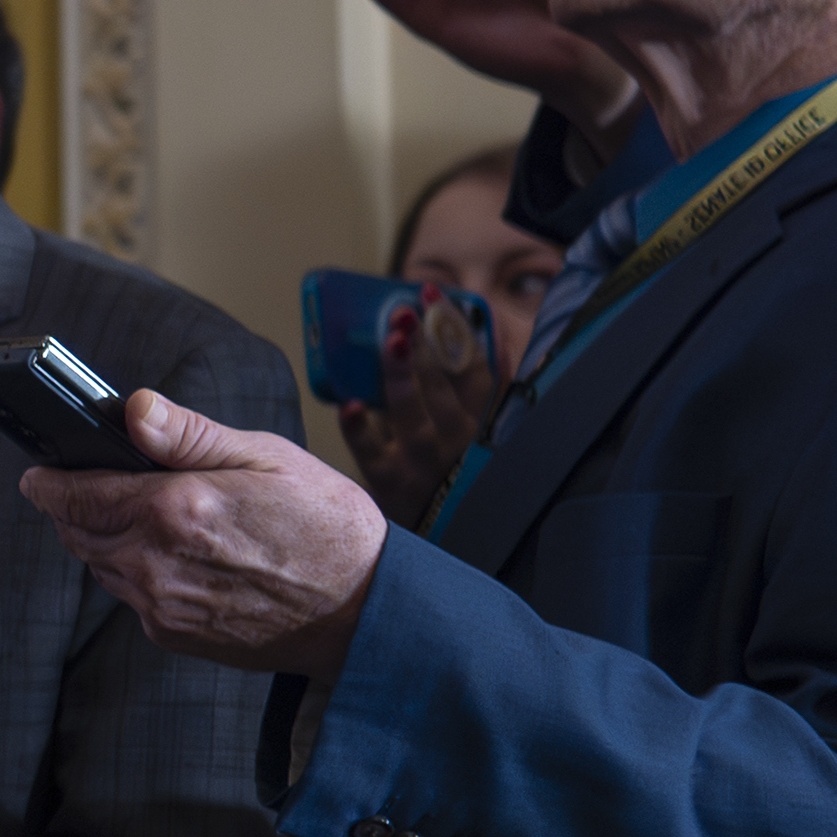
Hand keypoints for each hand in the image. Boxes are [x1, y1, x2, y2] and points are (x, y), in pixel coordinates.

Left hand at [19, 387, 391, 674]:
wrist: (365, 610)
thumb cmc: (326, 526)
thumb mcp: (265, 457)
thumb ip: (188, 435)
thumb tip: (133, 409)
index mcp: (175, 510)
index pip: (75, 494)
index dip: (48, 481)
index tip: (37, 473)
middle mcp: (157, 563)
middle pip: (77, 532)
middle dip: (74, 507)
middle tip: (93, 486)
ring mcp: (163, 606)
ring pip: (101, 566)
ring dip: (106, 540)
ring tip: (144, 518)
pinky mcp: (174, 636)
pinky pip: (131, 598)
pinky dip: (137, 573)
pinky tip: (176, 557)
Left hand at [333, 290, 500, 527]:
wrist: (437, 541)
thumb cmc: (451, 477)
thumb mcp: (475, 434)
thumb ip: (477, 389)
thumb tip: (485, 339)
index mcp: (480, 423)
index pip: (475, 368)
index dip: (455, 328)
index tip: (433, 295)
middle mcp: (457, 442)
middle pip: (443, 384)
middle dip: (425, 342)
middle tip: (405, 308)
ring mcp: (422, 463)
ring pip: (413, 412)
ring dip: (402, 373)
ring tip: (392, 338)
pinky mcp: (389, 484)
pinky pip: (372, 453)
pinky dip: (361, 429)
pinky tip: (351, 404)